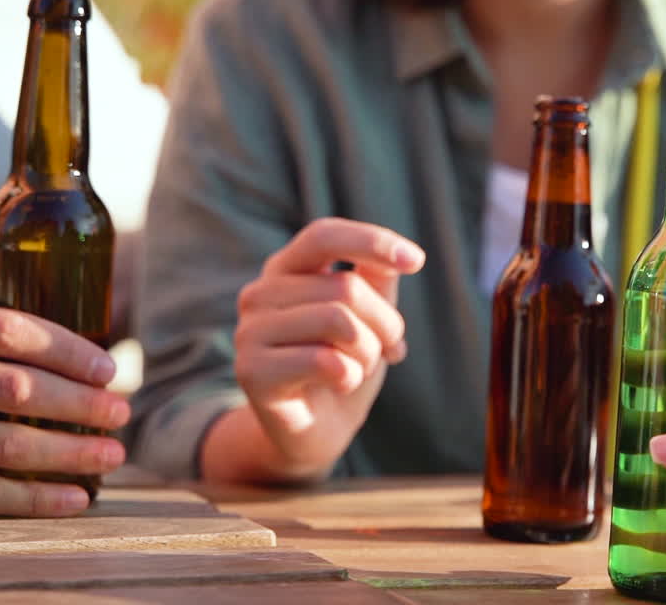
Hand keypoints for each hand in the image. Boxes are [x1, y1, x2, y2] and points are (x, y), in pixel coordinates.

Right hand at [0, 294, 128, 515]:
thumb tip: (77, 358)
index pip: (7, 330)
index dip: (67, 349)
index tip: (108, 368)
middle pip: (12, 388)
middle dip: (78, 404)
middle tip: (121, 412)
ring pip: (0, 445)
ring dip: (67, 454)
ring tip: (110, 455)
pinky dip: (31, 499)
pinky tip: (73, 499)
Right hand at [207, 218, 424, 482]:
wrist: (316, 431)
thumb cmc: (345, 363)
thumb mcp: (369, 316)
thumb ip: (377, 280)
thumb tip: (402, 258)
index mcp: (286, 269)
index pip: (324, 236)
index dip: (371, 241)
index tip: (416, 261)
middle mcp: (259, 293)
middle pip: (346, 288)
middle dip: (385, 324)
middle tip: (387, 349)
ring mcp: (249, 331)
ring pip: (339, 322)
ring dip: (368, 353)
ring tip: (359, 368)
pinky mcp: (251, 372)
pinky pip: (325, 362)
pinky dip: (351, 377)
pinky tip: (341, 385)